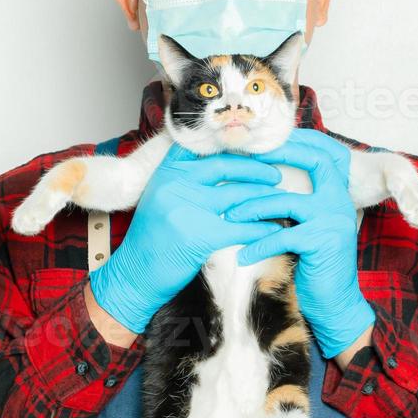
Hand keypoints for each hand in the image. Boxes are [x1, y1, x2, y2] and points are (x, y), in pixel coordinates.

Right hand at [89, 145, 285, 333]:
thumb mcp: (162, 196)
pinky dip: (262, 228)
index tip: (255, 146)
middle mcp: (175, 184)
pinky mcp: (200, 236)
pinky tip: (275, 229)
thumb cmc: (153, 236)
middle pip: (226, 166)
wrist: (135, 273)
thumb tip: (226, 160)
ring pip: (238, 195)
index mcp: (167, 171)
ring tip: (282, 199)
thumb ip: (187, 177)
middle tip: (276, 175)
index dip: (232, 144)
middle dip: (256, 169)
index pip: (204, 145)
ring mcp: (187, 208)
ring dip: (264, 197)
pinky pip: (242, 227)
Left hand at [227, 129, 372, 358]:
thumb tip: (265, 181)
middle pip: (315, 162)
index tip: (264, 144)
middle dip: (279, 157)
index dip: (297, 143)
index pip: (323, 153)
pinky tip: (244, 255)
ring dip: (253, 209)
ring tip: (229, 218)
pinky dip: (258, 245)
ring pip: (286, 201)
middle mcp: (340, 201)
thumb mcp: (310, 226)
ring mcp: (333, 221)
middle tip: (245, 162)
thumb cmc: (316, 263)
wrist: (336, 302)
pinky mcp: (322, 243)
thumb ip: (299, 203)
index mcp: (338, 193)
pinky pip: (282, 236)